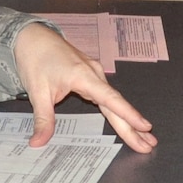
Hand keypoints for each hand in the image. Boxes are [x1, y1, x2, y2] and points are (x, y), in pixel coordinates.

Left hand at [15, 23, 155, 151]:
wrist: (33, 37)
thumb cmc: (36, 59)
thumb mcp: (37, 91)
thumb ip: (42, 119)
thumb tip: (37, 143)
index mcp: (84, 76)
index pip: (111, 99)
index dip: (128, 114)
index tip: (144, 126)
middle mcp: (94, 74)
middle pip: (117, 104)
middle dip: (134, 126)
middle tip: (150, 145)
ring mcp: (94, 74)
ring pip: (114, 101)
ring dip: (128, 120)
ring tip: (143, 138)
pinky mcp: (90, 76)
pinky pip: (107, 96)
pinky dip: (117, 111)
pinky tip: (125, 122)